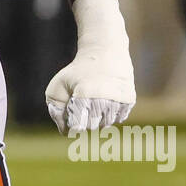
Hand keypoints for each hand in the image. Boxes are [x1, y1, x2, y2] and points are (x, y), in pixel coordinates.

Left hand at [44, 0, 136, 133]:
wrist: (105, 52)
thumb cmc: (76, 73)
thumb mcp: (57, 87)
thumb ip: (56, 111)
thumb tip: (66, 133)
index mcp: (85, 95)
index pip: (77, 127)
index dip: (72, 123)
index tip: (72, 114)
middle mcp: (105, 99)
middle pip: (90, 127)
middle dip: (83, 119)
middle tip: (82, 102)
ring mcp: (119, 101)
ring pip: (105, 125)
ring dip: (97, 118)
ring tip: (94, 99)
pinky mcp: (129, 101)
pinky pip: (117, 119)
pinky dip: (110, 114)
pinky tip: (105, 99)